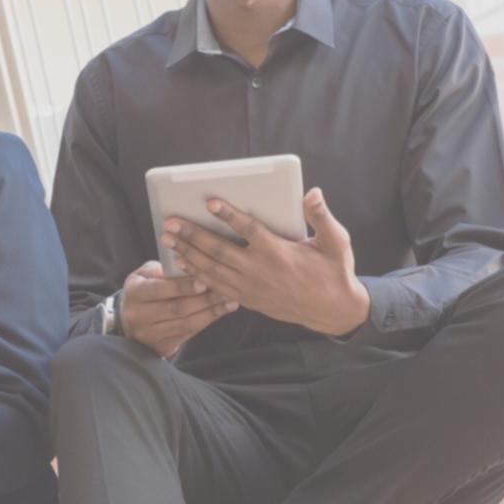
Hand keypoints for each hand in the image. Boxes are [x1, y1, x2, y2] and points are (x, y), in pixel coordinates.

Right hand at [118, 259, 238, 357]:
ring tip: (230, 301)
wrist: (131, 319)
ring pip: (186, 323)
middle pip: (176, 309)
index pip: (159, 290)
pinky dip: (207, 321)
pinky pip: (189, 333)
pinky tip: (221, 312)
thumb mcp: (146, 274)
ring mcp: (150, 333)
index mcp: (134, 292)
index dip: (181, 287)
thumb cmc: (145, 288)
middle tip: (225, 290)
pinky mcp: (162, 346)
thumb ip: (164, 269)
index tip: (203, 281)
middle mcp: (139, 315)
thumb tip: (189, 263)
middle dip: (204, 300)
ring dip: (211, 312)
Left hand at [162, 187, 369, 337]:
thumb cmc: (333, 271)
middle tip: (170, 223)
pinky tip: (182, 264)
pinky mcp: (247, 299)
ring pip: (212, 270)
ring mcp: (251, 287)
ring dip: (188, 254)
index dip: (228, 215)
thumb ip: (321, 217)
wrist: (332, 310)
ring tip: (167, 240)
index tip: (209, 202)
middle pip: (219, 251)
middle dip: (192, 236)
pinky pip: (216, 287)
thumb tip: (312, 192)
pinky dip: (197, 276)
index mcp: (279, 252)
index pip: (248, 230)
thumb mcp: (336, 242)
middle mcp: (260, 270)